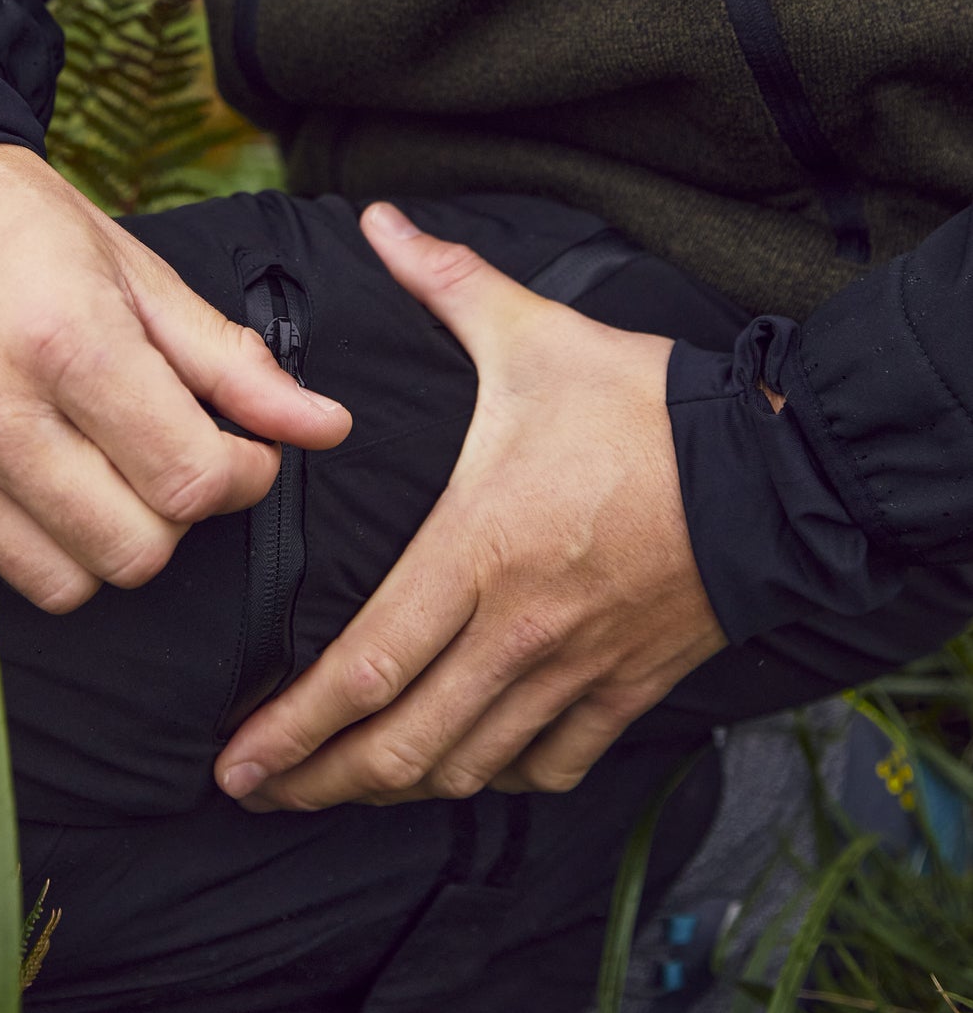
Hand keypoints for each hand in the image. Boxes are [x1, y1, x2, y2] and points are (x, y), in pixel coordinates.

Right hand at [0, 144, 349, 611]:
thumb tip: (326, 427)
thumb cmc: (28, 226)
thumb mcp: (142, 273)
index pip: (190, 479)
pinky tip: (34, 465)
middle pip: (132, 551)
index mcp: (65, 336)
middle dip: (177, 518)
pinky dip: (30, 533)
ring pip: (59, 582)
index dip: (243, 478)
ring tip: (104, 471)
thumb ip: (233, 364)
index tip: (244, 454)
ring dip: (105, 541)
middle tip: (174, 461)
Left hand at [215, 202, 722, 807]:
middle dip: (318, 782)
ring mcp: (576, 670)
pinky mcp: (628, 688)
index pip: (365, 666)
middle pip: (403, 744)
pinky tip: (465, 767)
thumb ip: (444, 281)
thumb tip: (378, 220)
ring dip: (395, 787)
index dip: (291, 728)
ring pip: (469, 767)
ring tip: (338, 786)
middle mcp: (519, 629)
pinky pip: (552, 765)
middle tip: (258, 792)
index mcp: (478, 548)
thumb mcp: (532, 334)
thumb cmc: (641, 404)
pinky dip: (498, 777)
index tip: (235, 761)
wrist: (776, 467)